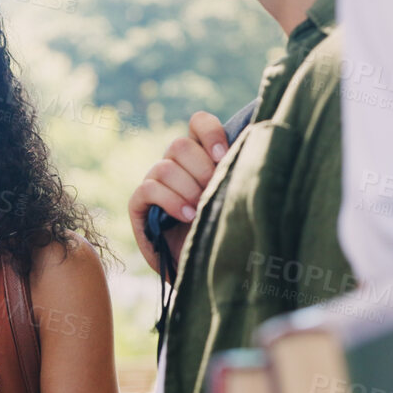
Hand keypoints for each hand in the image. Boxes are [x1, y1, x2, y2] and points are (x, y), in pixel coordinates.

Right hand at [128, 110, 229, 277]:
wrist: (206, 269)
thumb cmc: (225, 231)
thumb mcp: (236, 199)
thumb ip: (238, 172)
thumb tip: (253, 147)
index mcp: (199, 156)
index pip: (198, 123)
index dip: (209, 133)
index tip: (224, 156)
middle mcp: (174, 165)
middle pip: (179, 145)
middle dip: (200, 169)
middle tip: (213, 191)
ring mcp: (154, 183)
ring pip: (164, 167)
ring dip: (186, 189)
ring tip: (200, 212)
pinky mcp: (139, 205)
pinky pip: (148, 189)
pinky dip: (170, 201)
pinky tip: (187, 216)